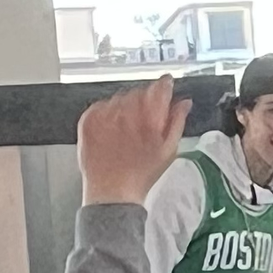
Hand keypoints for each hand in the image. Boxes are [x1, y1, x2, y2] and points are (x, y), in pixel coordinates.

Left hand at [77, 76, 188, 208]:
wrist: (112, 189)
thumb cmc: (141, 174)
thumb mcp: (169, 149)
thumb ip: (177, 121)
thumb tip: (183, 103)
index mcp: (150, 118)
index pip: (159, 88)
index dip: (164, 84)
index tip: (166, 83)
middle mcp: (126, 112)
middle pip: (138, 91)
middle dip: (145, 100)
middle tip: (146, 118)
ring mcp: (105, 115)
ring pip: (120, 97)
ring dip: (126, 106)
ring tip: (128, 129)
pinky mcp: (88, 119)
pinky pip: (101, 105)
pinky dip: (108, 112)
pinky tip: (114, 130)